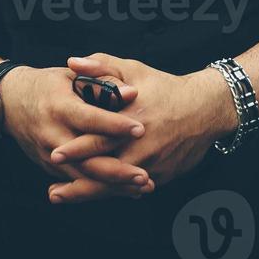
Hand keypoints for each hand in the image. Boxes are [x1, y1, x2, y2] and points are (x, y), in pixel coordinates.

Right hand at [0, 65, 155, 201]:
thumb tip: (132, 92)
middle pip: (86, 159)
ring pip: (82, 176)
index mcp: (58, 106)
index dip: (114, 125)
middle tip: (145, 175)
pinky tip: (125, 190)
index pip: (89, 119)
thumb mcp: (71, 76)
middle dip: (117, 171)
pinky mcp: (48, 167)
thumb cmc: (47, 85)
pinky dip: (101, 187)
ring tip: (142, 187)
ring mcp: (48, 154)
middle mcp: (52, 134)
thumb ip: (101, 82)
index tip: (140, 129)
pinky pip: (76, 181)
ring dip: (113, 186)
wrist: (9, 102)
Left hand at [46, 53, 237, 202]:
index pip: (100, 138)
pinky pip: (131, 189)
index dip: (76, 150)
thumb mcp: (133, 70)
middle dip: (77, 184)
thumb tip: (72, 62)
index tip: (54, 155)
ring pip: (116, 186)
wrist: (206, 109)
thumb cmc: (164, 87)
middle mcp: (142, 146)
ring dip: (89, 194)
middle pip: (105, 171)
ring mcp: (152, 164)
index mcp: (131, 119)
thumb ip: (101, 67)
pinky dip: (112, 192)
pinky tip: (92, 194)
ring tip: (63, 196)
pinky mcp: (160, 176)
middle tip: (52, 192)